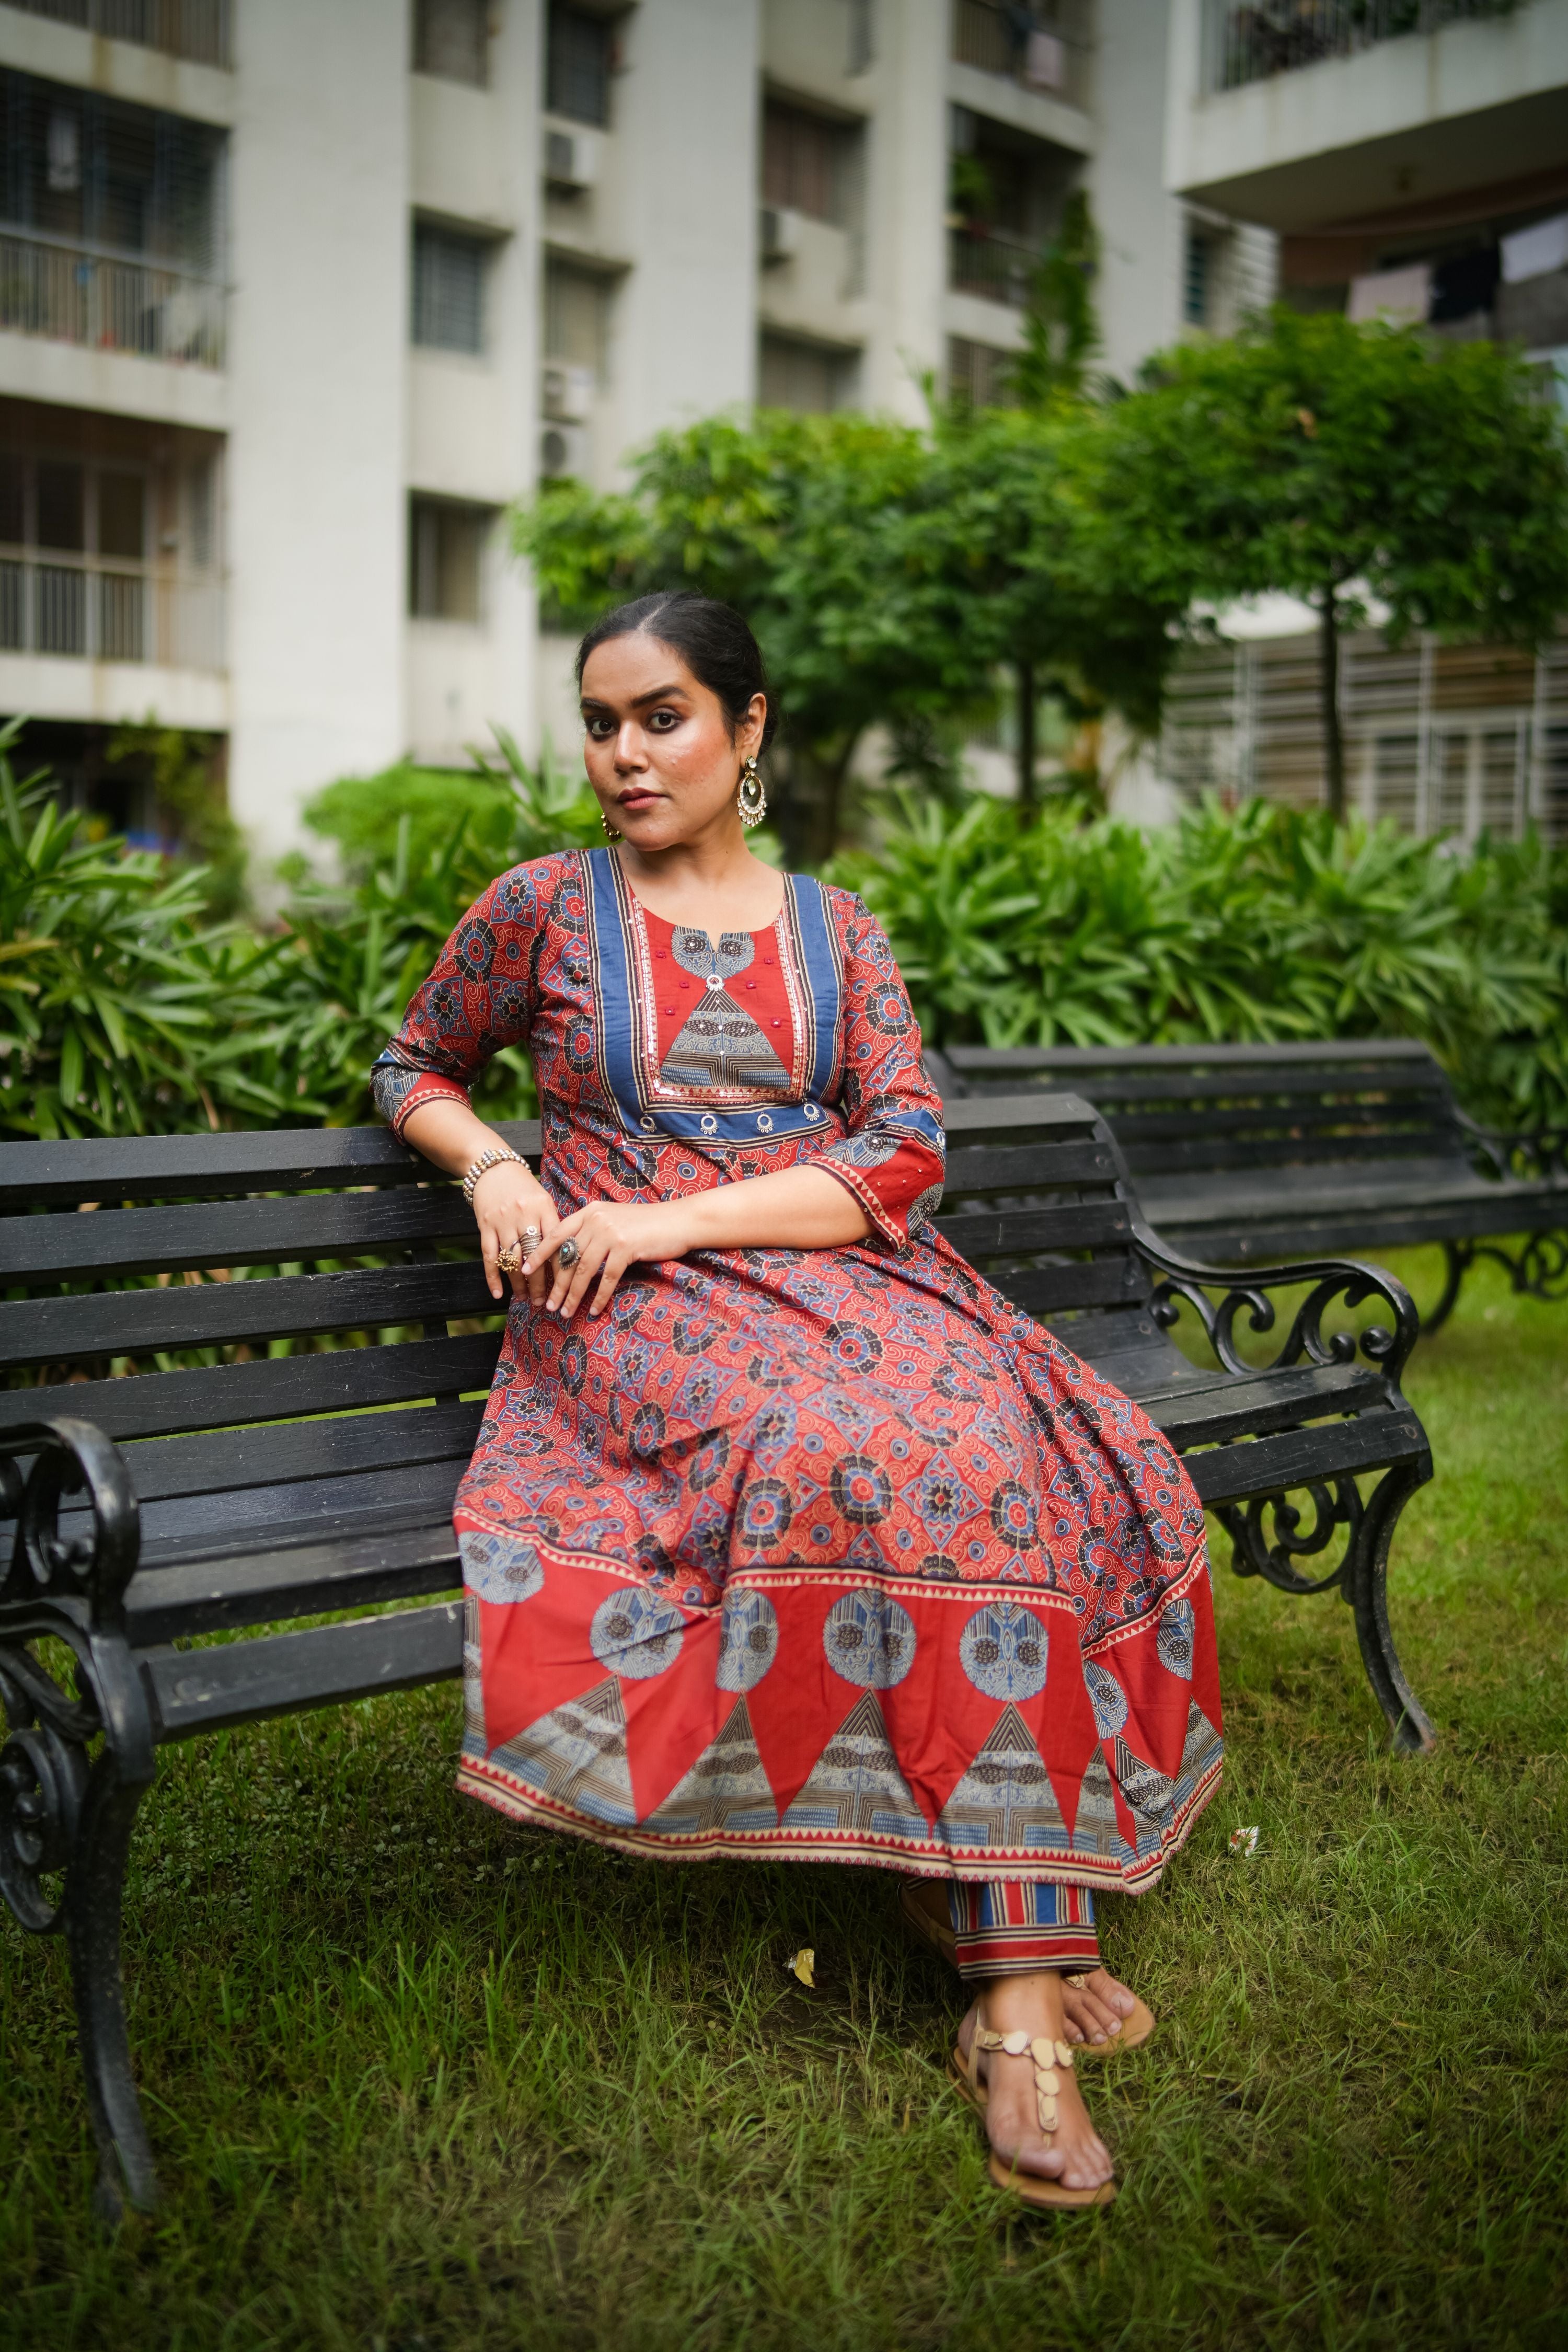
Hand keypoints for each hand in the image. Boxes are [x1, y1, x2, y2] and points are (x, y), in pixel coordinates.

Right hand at [471, 1161, 561, 1303]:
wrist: (493, 1168)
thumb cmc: (523, 1186)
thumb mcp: (543, 1199)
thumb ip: (552, 1224)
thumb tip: (566, 1254)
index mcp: (543, 1208)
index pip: (555, 1243)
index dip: (561, 1267)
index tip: (566, 1286)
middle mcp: (524, 1215)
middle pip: (534, 1256)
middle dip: (539, 1282)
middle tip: (545, 1301)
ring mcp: (503, 1221)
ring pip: (512, 1259)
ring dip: (518, 1283)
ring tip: (525, 1299)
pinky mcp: (485, 1226)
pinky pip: (489, 1256)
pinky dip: (493, 1276)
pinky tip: (498, 1293)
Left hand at [525, 1199, 696, 1318]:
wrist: (679, 1220)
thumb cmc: (647, 1225)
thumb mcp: (614, 1220)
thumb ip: (592, 1232)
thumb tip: (571, 1256)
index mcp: (589, 1211)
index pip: (557, 1233)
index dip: (539, 1253)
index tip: (525, 1270)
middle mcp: (596, 1219)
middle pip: (568, 1257)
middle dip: (556, 1284)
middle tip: (547, 1304)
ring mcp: (611, 1232)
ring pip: (583, 1269)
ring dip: (573, 1295)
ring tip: (564, 1312)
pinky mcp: (626, 1247)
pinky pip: (607, 1278)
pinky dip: (599, 1297)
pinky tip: (594, 1310)